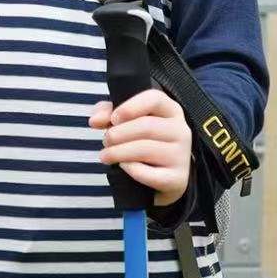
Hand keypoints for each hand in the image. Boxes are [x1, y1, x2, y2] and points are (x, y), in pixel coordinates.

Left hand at [89, 88, 191, 207]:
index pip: (155, 99)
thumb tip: (95, 120)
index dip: (130, 108)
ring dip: (117, 152)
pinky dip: (130, 169)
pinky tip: (123, 166)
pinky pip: (148, 174)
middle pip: (146, 126)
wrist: (166, 177)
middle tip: (105, 141)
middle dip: (117, 134)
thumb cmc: (145, 142)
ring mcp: (181, 156)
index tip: (113, 119)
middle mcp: (181, 131)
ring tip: (106, 155)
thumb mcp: (129, 121)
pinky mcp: (176, 179)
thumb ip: (108, 112)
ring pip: (145, 149)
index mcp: (171, 110)